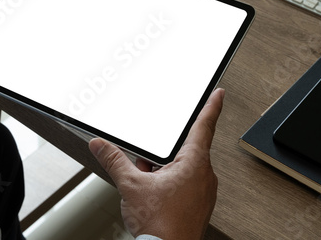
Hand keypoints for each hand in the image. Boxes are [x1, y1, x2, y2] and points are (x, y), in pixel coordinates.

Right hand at [89, 88, 223, 239]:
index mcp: (194, 163)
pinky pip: (185, 183)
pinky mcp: (199, 204)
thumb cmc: (160, 226)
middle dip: (163, 155)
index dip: (212, 106)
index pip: (205, 126)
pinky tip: (154, 195)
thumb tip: (101, 145)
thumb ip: (114, 160)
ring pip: (183, 168)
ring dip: (164, 170)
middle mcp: (204, 175)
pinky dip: (169, 183)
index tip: (219, 94)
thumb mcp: (131, 185)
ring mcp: (203, 191)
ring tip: (147, 184)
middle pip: (185, 150)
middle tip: (147, 167)